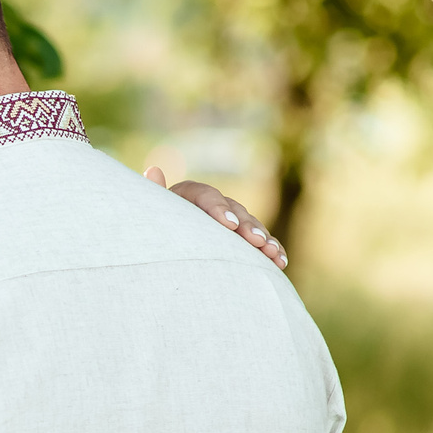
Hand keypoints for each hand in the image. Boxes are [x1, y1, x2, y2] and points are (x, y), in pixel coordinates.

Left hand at [147, 167, 288, 269]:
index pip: (204, 196)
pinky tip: (280, 261)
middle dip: (246, 226)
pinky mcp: (241, 237)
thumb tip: (153, 170)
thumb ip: (155, 197)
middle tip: (255, 242)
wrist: (161, 252)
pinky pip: (260, 240)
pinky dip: (271, 249)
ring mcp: (229, 219)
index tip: (228, 226)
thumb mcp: (152, 216)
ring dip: (263, 239)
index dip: (218, 209)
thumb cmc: (153, 232)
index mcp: (187, 195)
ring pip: (250, 224)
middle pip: (233, 209)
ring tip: (270, 253)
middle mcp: (212, 203)